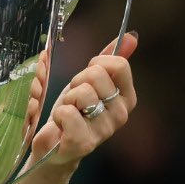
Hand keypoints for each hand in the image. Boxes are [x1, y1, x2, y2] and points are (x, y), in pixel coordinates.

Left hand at [28, 32, 138, 168]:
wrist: (53, 147)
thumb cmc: (72, 113)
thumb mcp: (89, 83)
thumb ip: (109, 60)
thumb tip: (131, 36)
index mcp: (126, 97)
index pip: (119, 65)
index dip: (95, 64)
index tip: (86, 78)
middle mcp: (121, 114)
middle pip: (95, 75)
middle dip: (76, 82)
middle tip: (73, 99)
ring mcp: (104, 130)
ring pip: (81, 93)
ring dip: (66, 100)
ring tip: (66, 113)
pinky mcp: (83, 142)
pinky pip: (66, 112)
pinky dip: (57, 115)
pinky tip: (60, 126)